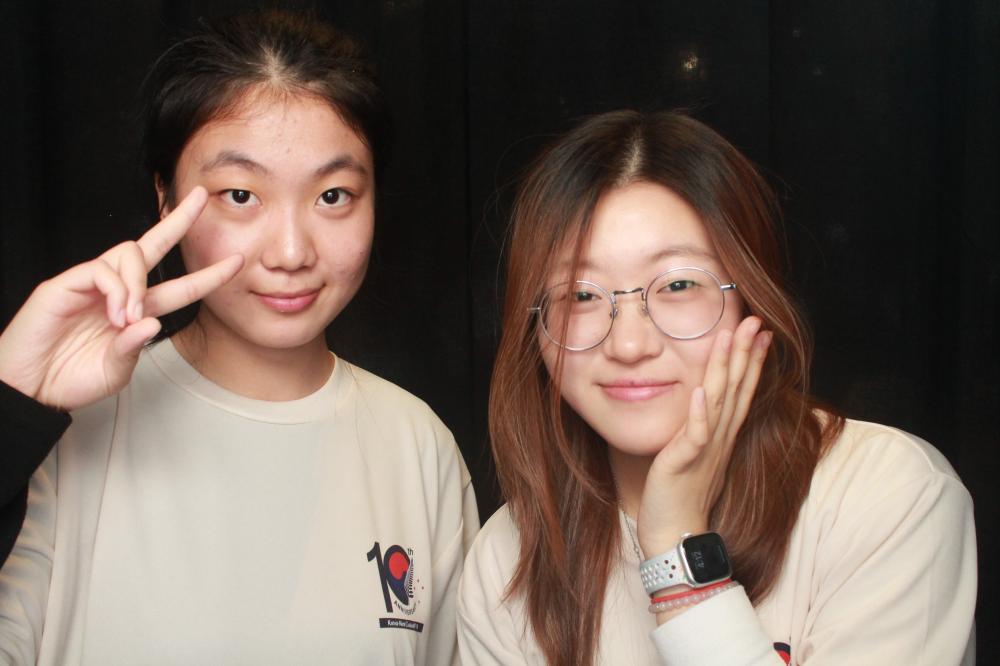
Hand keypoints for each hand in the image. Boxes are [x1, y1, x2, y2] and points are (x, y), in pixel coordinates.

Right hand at [0, 187, 242, 410]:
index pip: (178, 286)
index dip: (206, 275)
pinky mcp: (64, 284)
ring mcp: (90, 284)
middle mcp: (116, 291)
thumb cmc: (68, 379)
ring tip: (129, 316)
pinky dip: (115, 289)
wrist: (28, 389)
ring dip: (138, 282)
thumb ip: (134, 348)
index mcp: (135, 312)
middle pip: (152, 245)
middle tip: (202, 198)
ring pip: (129, 254)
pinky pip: (100, 269)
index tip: (235, 263)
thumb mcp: (114, 371)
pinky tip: (114, 313)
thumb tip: (151, 321)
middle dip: (179, 221)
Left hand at [636, 316, 770, 557]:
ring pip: (719, 402)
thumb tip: (704, 402)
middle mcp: (718, 438)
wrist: (674, 535)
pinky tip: (702, 391)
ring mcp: (704, 449)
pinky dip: (700, 413)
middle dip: (744, 352)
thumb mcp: (695, 453)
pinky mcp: (684, 462)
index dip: (751, 359)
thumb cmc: (681, 494)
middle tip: (753, 320)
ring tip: (728, 338)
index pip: (741, 390)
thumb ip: (702, 428)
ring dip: (725, 370)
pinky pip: (695, 435)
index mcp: (721, 434)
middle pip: (736, 388)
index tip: (760, 330)